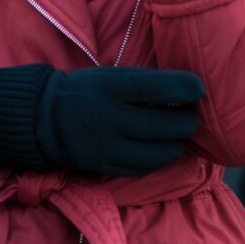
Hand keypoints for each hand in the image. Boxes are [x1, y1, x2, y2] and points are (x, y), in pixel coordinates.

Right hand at [0, 63, 203, 176]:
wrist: (45, 119)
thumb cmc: (86, 90)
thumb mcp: (110, 75)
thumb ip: (143, 83)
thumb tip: (186, 89)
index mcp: (110, 87)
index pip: (158, 87)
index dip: (185, 88)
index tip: (199, 88)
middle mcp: (110, 117)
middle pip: (165, 123)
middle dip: (186, 119)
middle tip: (191, 114)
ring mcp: (108, 146)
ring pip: (160, 152)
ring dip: (177, 143)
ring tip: (179, 135)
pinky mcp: (107, 167)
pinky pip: (145, 168)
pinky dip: (160, 159)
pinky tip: (164, 149)